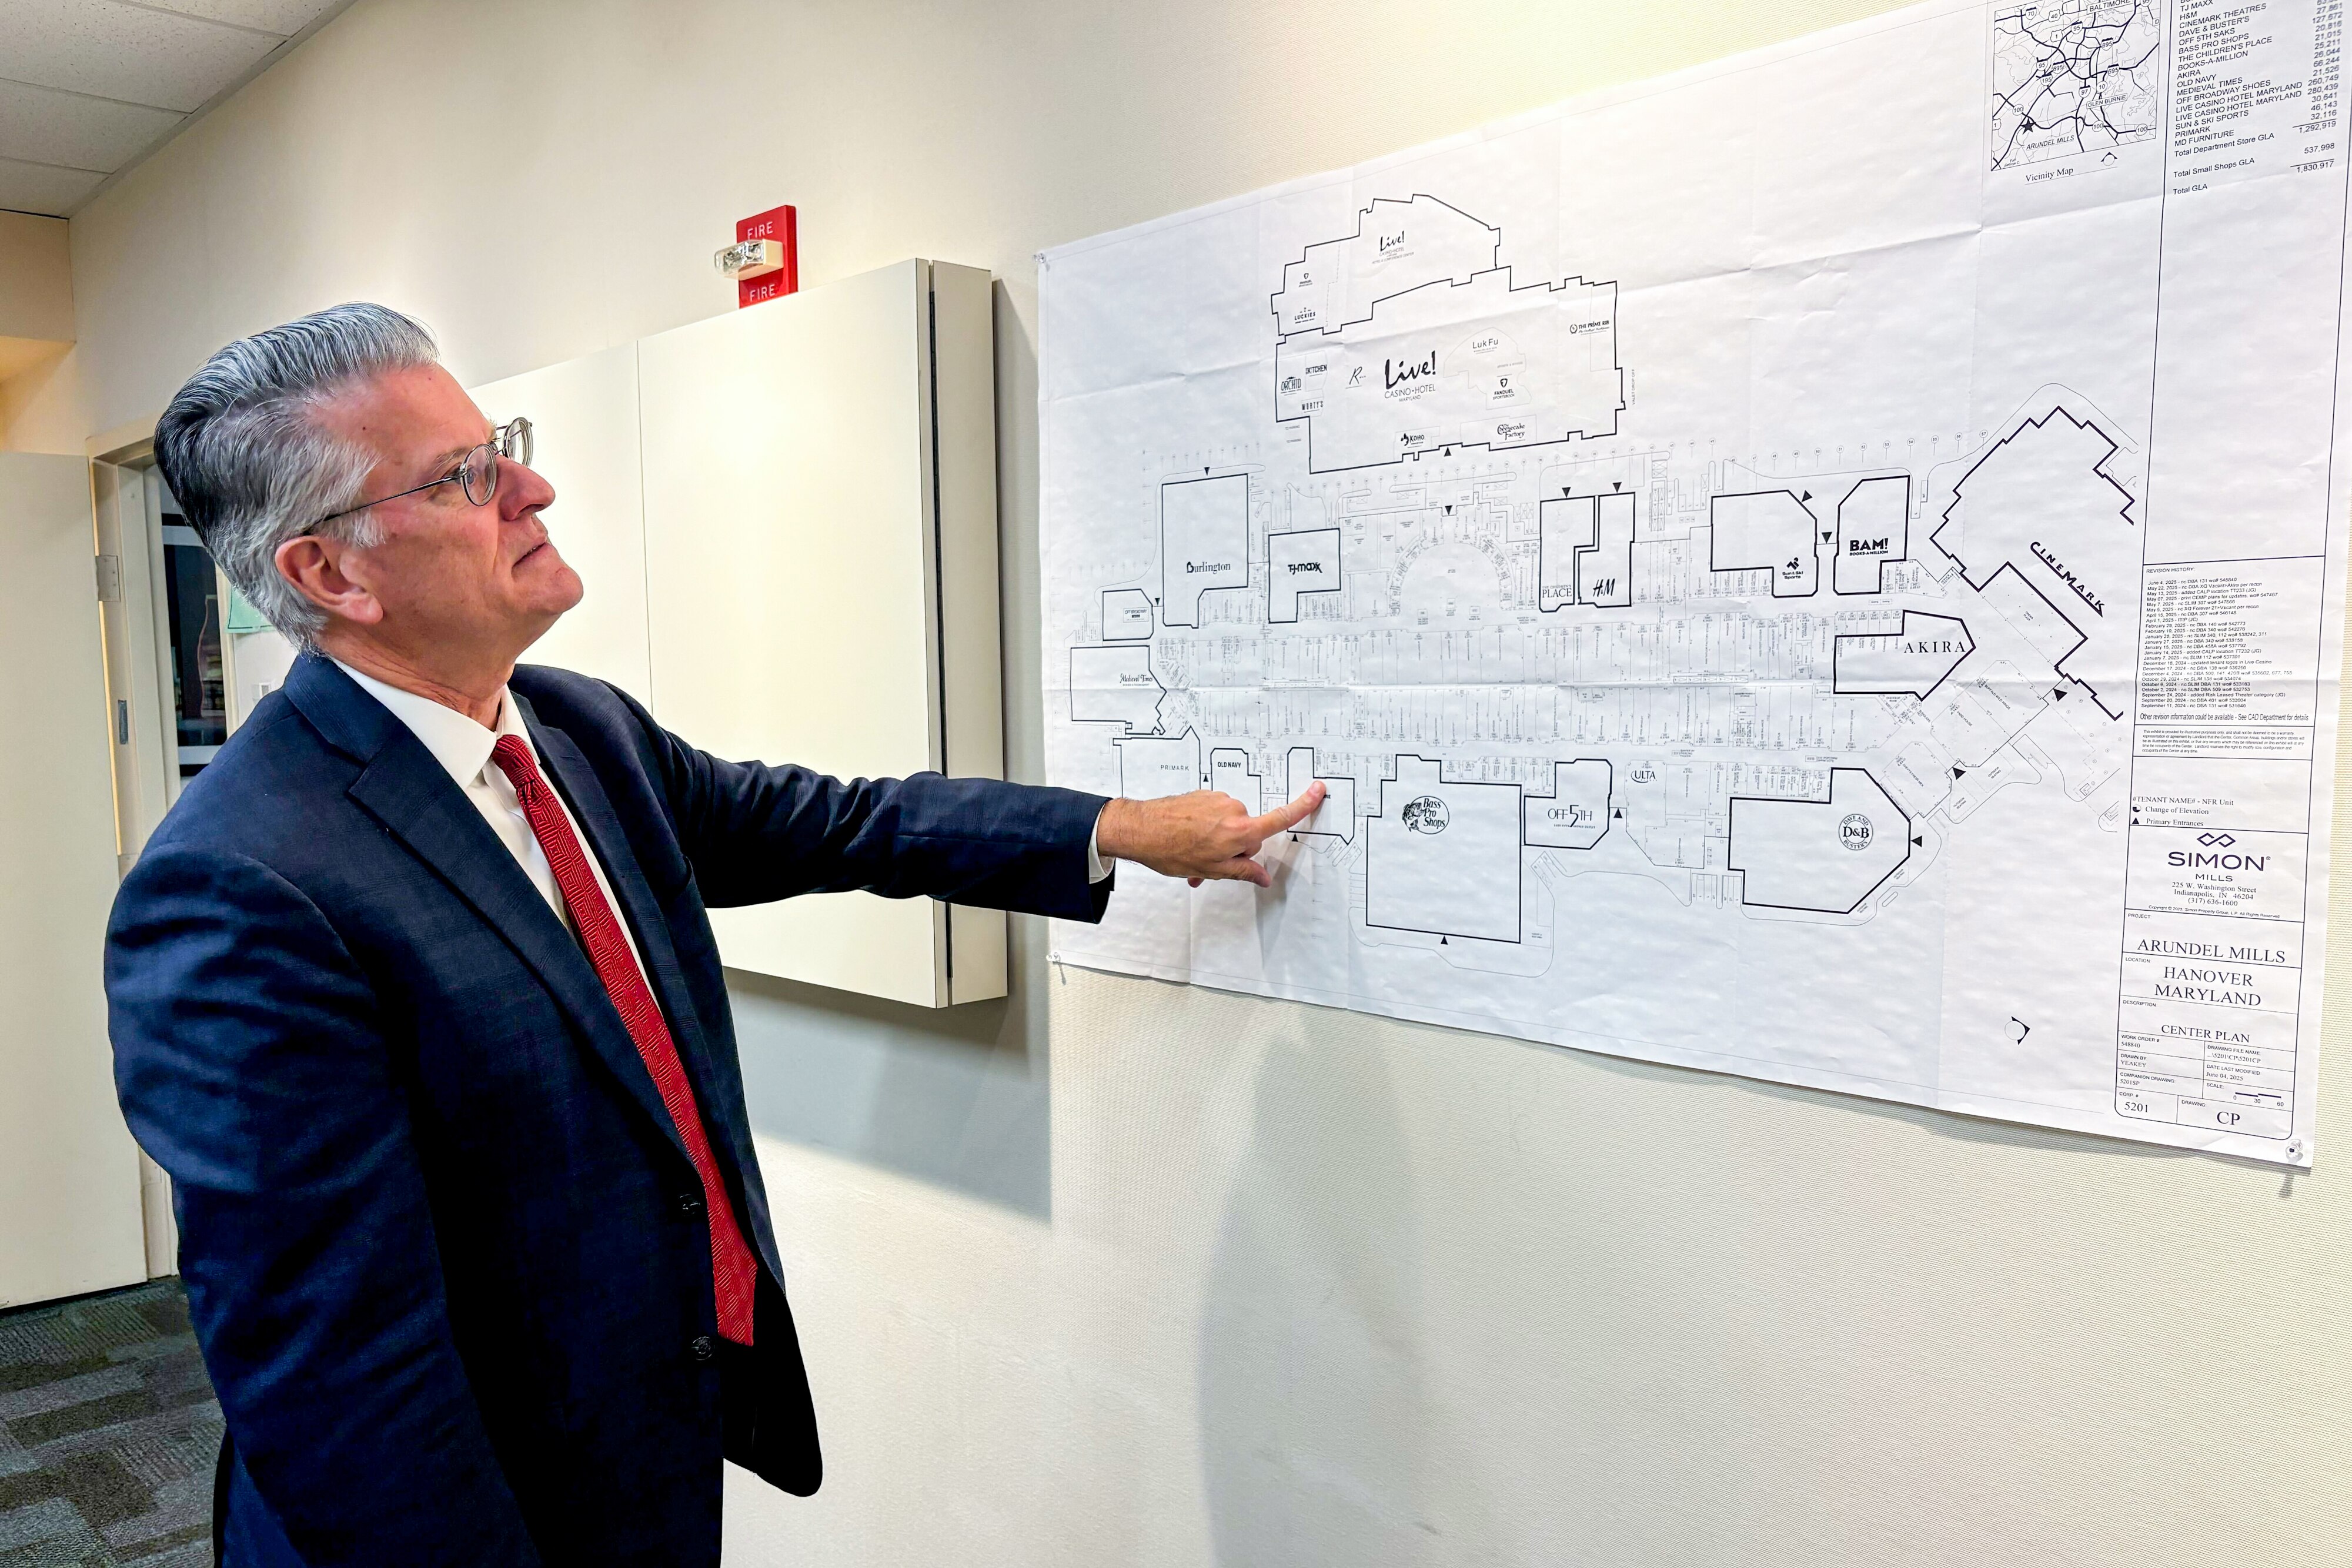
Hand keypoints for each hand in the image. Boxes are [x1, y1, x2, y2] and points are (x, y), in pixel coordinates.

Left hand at [1096, 781, 1327, 887]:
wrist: (1139, 829)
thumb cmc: (1172, 851)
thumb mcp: (1212, 869)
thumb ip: (1243, 871)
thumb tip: (1263, 877)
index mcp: (1240, 830)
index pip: (1280, 818)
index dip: (1302, 805)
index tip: (1318, 790)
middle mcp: (1232, 810)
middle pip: (1249, 833)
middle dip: (1234, 849)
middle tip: (1210, 866)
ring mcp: (1216, 800)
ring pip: (1229, 826)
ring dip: (1217, 841)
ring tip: (1193, 857)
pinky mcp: (1203, 795)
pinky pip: (1214, 816)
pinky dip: (1205, 830)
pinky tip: (1186, 842)